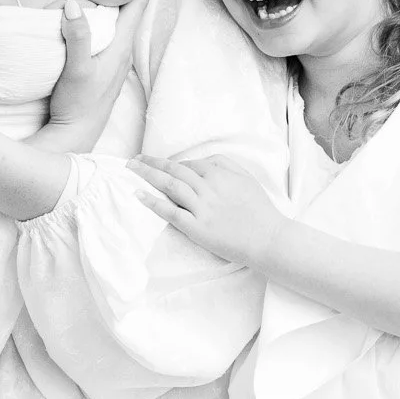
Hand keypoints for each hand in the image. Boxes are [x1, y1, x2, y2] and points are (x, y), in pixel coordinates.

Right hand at [46, 0, 149, 132]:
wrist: (74, 135)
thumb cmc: (77, 105)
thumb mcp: (75, 70)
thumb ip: (77, 37)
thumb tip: (73, 3)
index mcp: (120, 46)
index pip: (138, 4)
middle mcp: (121, 49)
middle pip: (134, 7)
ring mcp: (113, 57)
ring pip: (123, 18)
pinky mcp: (102, 63)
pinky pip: (111, 29)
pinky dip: (112, 13)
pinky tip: (104, 10)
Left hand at [130, 154, 285, 266]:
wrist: (268, 239)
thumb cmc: (259, 209)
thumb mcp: (246, 178)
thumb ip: (225, 164)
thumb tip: (202, 160)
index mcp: (220, 174)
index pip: (189, 165)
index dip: (172, 164)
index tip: (159, 166)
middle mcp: (208, 188)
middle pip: (174, 170)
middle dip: (151, 163)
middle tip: (133, 160)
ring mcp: (201, 208)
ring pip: (169, 186)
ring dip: (147, 175)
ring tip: (131, 170)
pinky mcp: (197, 228)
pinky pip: (171, 212)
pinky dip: (153, 202)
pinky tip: (139, 194)